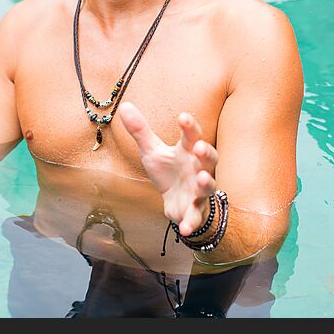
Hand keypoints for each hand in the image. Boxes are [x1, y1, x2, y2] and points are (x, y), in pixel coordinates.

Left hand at [118, 101, 218, 235]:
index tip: (183, 116)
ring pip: (208, 186)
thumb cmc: (168, 171)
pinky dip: (191, 223)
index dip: (189, 126)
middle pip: (208, 158)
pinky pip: (195, 217)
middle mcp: (198, 169)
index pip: (191, 136)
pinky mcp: (193, 211)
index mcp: (187, 152)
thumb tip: (124, 105)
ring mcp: (198, 191)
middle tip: (200, 147)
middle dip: (206, 153)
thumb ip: (140, 130)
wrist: (176, 202)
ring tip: (203, 178)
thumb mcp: (152, 151)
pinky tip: (184, 229)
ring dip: (207, 182)